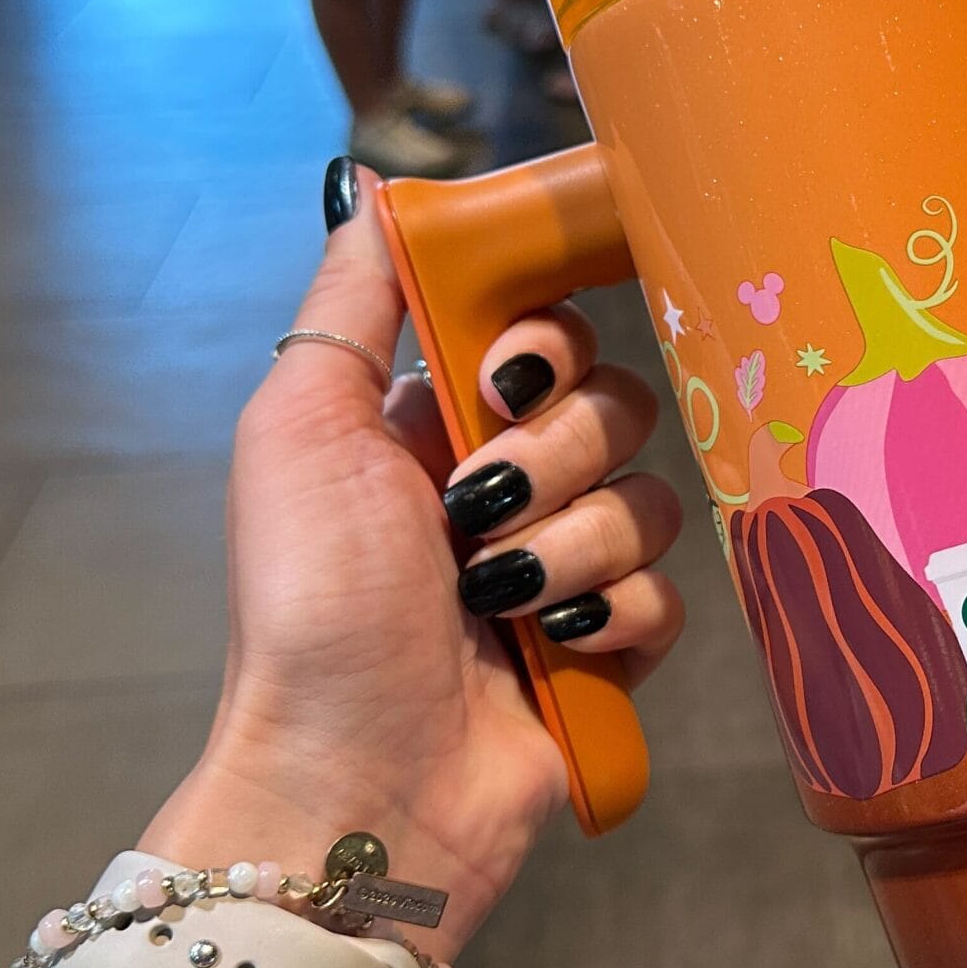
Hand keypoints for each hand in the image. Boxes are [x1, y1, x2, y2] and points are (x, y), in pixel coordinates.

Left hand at [143, 163, 684, 954]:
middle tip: (473, 512)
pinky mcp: (606, 652)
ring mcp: (560, 570)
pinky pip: (669, 595)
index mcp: (432, 422)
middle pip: (614, 403)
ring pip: (649, 499)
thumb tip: (378, 186)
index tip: (503, 377)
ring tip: (494, 602)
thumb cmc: (309, 608)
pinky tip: (550, 649)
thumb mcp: (298, 429)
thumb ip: (352, 304)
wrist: (351, 781)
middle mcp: (503, 485)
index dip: (544, 346)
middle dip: (552, 456)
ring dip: (569, 547)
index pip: (546, 330)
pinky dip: (610, 618)